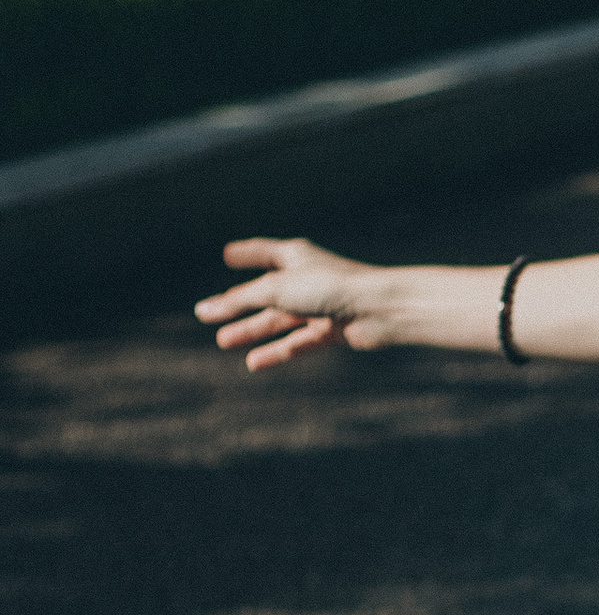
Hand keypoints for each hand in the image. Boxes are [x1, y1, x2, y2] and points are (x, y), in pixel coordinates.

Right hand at [195, 237, 385, 370]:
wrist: (379, 309)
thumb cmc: (328, 287)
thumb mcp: (275, 290)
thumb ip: (239, 301)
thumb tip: (204, 310)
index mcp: (296, 256)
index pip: (264, 252)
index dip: (246, 252)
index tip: (229, 255)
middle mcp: (308, 279)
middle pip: (267, 294)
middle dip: (238, 305)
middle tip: (208, 316)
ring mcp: (321, 306)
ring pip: (280, 321)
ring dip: (252, 331)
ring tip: (223, 340)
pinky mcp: (333, 330)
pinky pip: (299, 343)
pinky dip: (278, 352)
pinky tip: (254, 363)